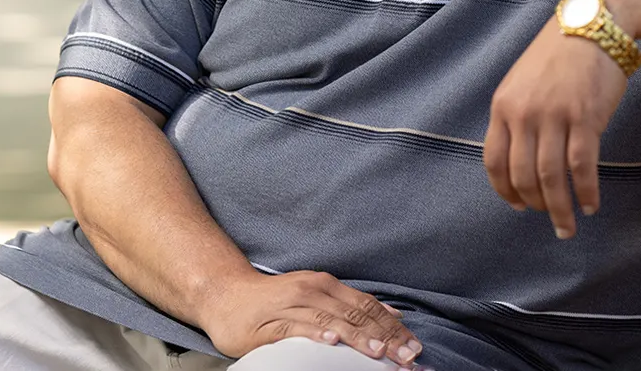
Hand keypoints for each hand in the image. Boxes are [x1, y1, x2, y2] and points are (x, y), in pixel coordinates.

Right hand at [200, 269, 423, 365]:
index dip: (392, 325)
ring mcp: (293, 305)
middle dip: (385, 336)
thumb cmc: (274, 300)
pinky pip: (299, 328)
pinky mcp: (273, 322)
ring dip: (359, 337)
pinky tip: (332, 341)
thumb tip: (391, 316)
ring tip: (380, 352)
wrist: (227, 295)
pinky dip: (317, 333)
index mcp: (326, 285)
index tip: (413, 345)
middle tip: (407, 356)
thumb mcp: (315, 296)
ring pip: (333, 321)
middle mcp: (313, 290)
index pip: (367, 305)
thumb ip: (349, 305)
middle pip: (356, 314)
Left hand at [483, 15, 628, 237]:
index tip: (516, 206)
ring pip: (551, 177)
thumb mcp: (523, 83)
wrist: (592, 24)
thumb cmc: (559, 55)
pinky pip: (582, 167)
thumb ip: (518, 117)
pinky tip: (590, 204)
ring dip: (559, 209)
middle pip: (522, 175)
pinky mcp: (585, 118)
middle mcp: (523, 114)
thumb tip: (523, 160)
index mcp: (503, 105)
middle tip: (549, 219)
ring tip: (567, 226)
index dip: (504, 190)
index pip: (494, 161)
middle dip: (534, 205)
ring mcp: (554, 116)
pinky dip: (586, 191)